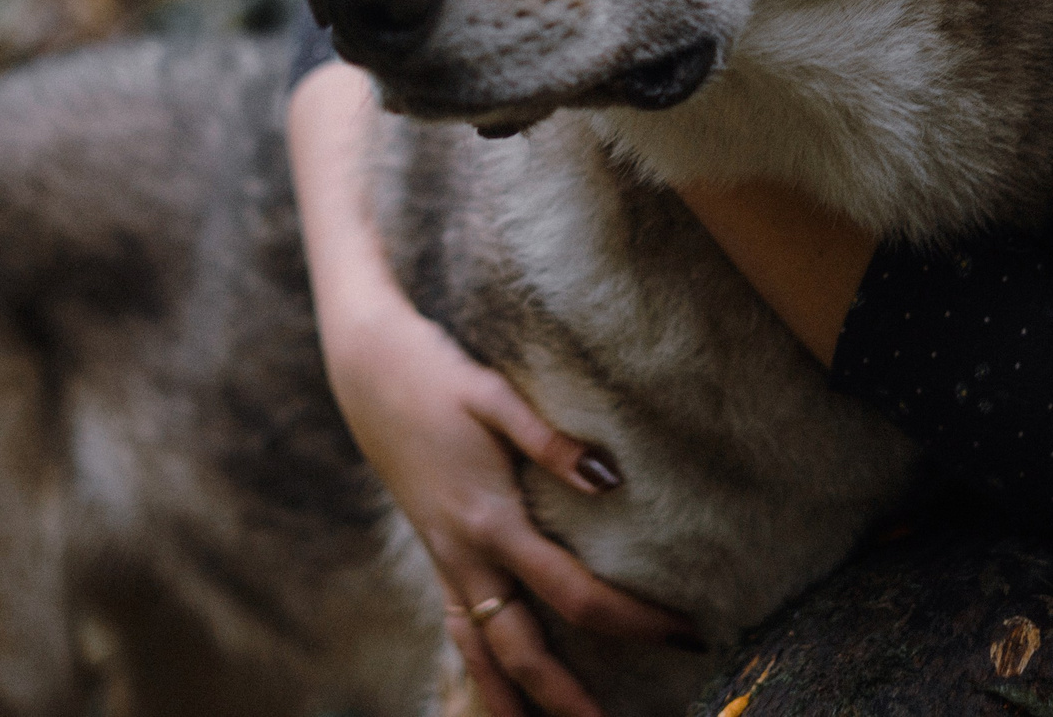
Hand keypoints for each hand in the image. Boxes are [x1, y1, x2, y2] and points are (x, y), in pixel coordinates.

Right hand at [319, 297, 697, 716]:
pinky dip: (478, 671)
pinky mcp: (436, 553)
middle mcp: (464, 553)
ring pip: (478, 655)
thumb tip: (609, 480)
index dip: (634, 621)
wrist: (366, 368)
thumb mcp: (494, 396)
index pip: (574, 594)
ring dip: (512, 704)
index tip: (685, 633)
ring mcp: (445, 559)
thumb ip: (550, 443)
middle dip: (570, 699)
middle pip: (523, 651)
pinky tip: (497, 693)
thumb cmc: (435, 374)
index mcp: (490, 520)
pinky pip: (455, 630)